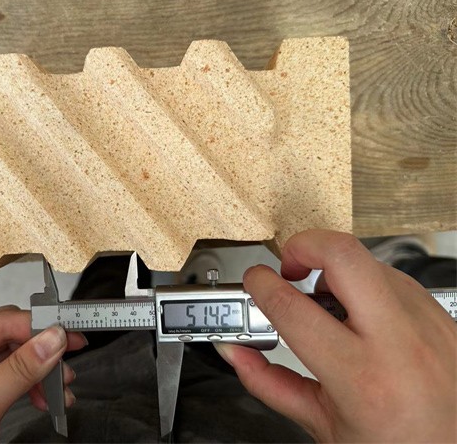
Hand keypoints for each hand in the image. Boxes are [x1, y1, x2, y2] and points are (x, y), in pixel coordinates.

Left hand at [0, 305, 86, 442]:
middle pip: (7, 338)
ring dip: (41, 372)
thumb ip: (17, 371)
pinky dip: (35, 387)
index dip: (32, 326)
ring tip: (61, 387)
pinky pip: (15, 379)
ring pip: (16, 358)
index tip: (65, 332)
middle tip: (67, 362)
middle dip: (39, 351)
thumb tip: (52, 339)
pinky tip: (47, 398)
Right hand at [215, 230, 455, 441]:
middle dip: (302, 246)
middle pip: (342, 254)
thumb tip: (236, 354)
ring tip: (327, 302)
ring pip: (369, 262)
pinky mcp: (441, 317)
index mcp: (361, 377)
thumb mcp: (323, 425)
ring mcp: (427, 323)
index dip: (261, 285)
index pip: (293, 307)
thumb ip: (269, 383)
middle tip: (288, 265)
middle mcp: (400, 342)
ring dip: (336, 271)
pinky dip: (366, 288)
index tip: (255, 281)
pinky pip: (394, 280)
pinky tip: (360, 316)